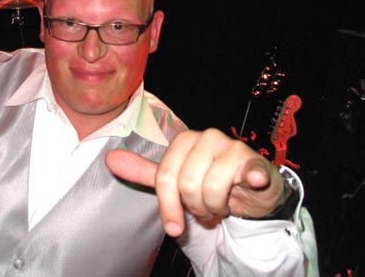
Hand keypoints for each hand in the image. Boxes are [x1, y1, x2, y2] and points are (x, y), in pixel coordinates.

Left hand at [105, 128, 284, 236]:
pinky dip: (251, 180)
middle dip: (195, 208)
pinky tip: (252, 182)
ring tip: (220, 205)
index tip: (174, 226)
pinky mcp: (254, 160)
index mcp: (185, 140)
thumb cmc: (209, 181)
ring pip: (212, 189)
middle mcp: (207, 137)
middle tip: (204, 209)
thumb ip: (145, 171)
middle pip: (187, 184)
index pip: (165, 176)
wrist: (250, 187)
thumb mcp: (174, 178)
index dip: (169, 206)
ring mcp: (232, 147)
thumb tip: (110, 159)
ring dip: (216, 208)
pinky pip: (248, 173)